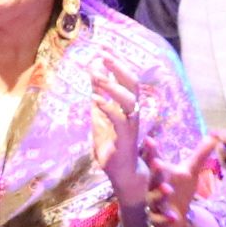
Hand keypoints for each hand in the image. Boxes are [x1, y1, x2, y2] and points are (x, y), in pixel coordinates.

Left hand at [88, 57, 148, 204]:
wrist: (124, 177)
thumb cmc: (113, 151)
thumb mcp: (100, 123)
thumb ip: (98, 104)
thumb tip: (92, 83)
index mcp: (128, 108)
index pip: (125, 80)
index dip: (116, 63)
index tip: (102, 48)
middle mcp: (133, 113)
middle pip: (132, 83)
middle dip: (118, 66)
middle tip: (103, 53)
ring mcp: (131, 125)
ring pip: (129, 99)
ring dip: (113, 84)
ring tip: (97, 74)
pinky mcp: (126, 139)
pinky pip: (119, 119)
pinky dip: (107, 107)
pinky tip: (94, 98)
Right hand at [139, 133, 225, 226]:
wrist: (175, 217)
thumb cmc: (180, 190)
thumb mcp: (191, 171)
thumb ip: (200, 155)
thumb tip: (213, 136)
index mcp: (160, 174)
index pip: (154, 159)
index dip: (151, 151)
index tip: (149, 139)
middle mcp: (153, 187)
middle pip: (153, 178)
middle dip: (155, 171)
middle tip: (158, 162)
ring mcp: (154, 203)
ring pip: (153, 198)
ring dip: (159, 193)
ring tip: (167, 189)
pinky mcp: (157, 218)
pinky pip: (157, 218)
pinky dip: (164, 218)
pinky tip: (174, 217)